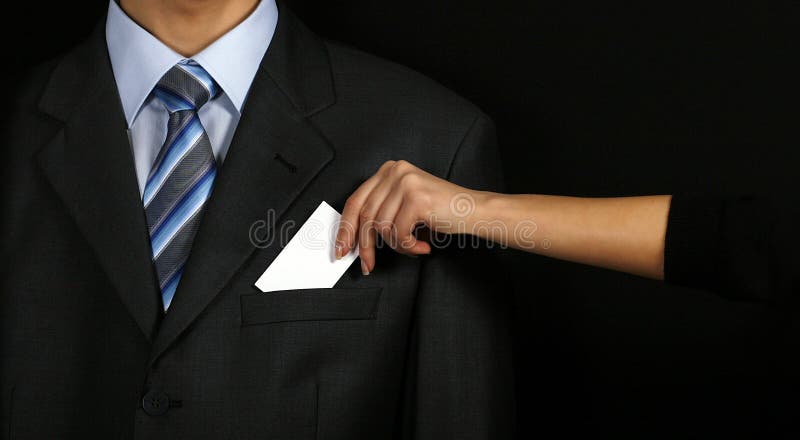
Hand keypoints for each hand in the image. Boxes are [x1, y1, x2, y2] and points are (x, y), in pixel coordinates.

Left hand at [334, 160, 483, 273]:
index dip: (345, 229)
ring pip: (381, 227)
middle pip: (365, 216)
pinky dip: (408, 246)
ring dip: (396, 246)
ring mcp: (406, 182)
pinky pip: (398, 232)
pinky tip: (422, 246)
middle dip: (365, 246)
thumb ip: (380, 213)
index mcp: (388, 170)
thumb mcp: (403, 206)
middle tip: (368, 265)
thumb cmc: (440, 212)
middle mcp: (395, 171)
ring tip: (412, 247)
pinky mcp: (417, 197)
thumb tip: (353, 239)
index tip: (341, 249)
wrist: (474, 210)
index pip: (355, 201)